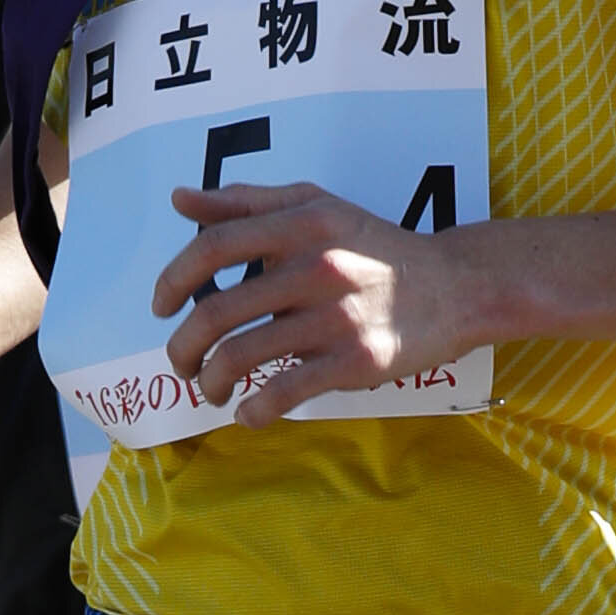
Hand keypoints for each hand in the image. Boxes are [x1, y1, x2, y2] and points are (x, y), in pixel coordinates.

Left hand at [150, 178, 489, 422]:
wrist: (455, 286)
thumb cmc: (375, 246)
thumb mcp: (316, 206)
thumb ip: (246, 202)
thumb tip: (181, 201)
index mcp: (299, 225)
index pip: (212, 248)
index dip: (172, 280)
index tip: (160, 307)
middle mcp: (315, 267)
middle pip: (215, 312)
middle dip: (182, 347)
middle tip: (181, 363)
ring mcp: (334, 317)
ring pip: (241, 357)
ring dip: (210, 382)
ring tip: (211, 390)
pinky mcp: (355, 361)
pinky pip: (285, 392)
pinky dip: (253, 411)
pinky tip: (247, 413)